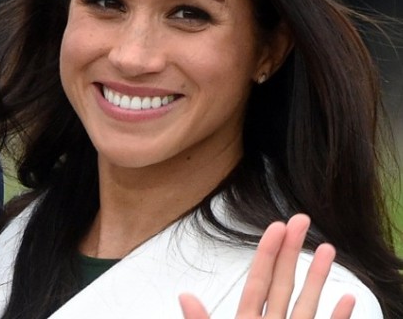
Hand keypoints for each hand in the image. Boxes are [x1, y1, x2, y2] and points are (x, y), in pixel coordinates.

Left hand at [178, 214, 354, 318]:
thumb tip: (184, 297)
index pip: (258, 281)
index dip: (267, 252)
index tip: (276, 226)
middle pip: (283, 282)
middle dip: (293, 250)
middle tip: (301, 220)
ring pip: (307, 303)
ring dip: (318, 276)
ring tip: (327, 247)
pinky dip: (338, 316)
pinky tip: (345, 297)